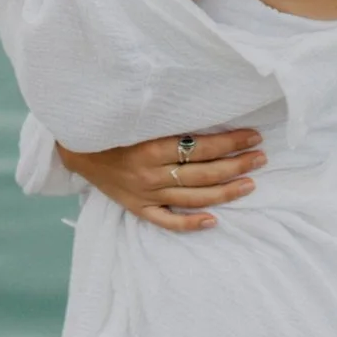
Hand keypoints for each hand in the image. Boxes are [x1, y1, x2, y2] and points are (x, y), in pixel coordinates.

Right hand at [57, 125, 265, 230]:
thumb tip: (209, 113)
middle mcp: (150, 174)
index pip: (201, 146)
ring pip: (194, 197)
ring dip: (226, 191)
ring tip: (250, 183)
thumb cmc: (111, 127)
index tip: (253, 136)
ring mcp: (146, 194)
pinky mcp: (139, 209)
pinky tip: (214, 221)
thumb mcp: (137, 117)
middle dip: (237, 164)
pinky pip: (168, 222)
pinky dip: (191, 224)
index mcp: (150, 147)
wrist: (76, 149)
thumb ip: (169, 119)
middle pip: (204, 173)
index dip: (230, 141)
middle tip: (261, 157)